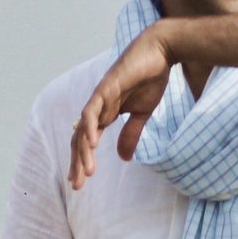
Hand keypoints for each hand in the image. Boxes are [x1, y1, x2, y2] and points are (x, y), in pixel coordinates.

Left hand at [69, 25, 173, 190]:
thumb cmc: (151, 78)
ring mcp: (99, 97)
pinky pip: (93, 111)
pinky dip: (90, 127)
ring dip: (84, 151)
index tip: (81, 182)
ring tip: (87, 173)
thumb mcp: (142, 114)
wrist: (160, 52)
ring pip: (84, 128)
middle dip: (77, 162)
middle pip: (79, 138)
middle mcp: (97, 107)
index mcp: (104, 114)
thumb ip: (130, 134)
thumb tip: (122, 158)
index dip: (82, 161)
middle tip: (76, 186)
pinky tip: (92, 145)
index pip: (86, 141)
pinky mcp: (106, 88)